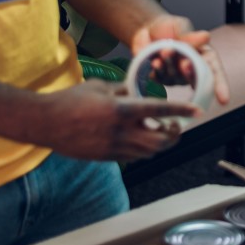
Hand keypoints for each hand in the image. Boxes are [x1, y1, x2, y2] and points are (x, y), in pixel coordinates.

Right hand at [28, 80, 201, 161]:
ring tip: (159, 132)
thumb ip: (124, 90)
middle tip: (176, 126)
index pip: (160, 111)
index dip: (182, 111)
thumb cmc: (71, 100)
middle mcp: (120, 132)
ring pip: (148, 152)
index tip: (198, 111)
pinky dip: (142, 150)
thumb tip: (140, 89)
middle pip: (160, 141)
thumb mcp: (101, 87)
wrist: (45, 122)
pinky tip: (140, 139)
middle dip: (174, 135)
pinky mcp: (105, 158)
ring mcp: (112, 148)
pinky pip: (132, 158)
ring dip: (159, 144)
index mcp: (120, 110)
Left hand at [132, 15, 230, 105]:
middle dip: (190, 72)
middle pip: (196, 78)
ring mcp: (176, 75)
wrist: (147, 29)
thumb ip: (189, 35)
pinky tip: (154, 62)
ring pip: (176, 78)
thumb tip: (206, 36)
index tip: (224, 100)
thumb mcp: (180, 26)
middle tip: (184, 64)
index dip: (220, 85)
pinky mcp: (161, 78)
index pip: (215, 71)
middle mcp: (192, 68)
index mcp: (204, 55)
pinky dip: (157, 71)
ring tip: (164, 51)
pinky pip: (161, 79)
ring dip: (170, 65)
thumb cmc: (169, 26)